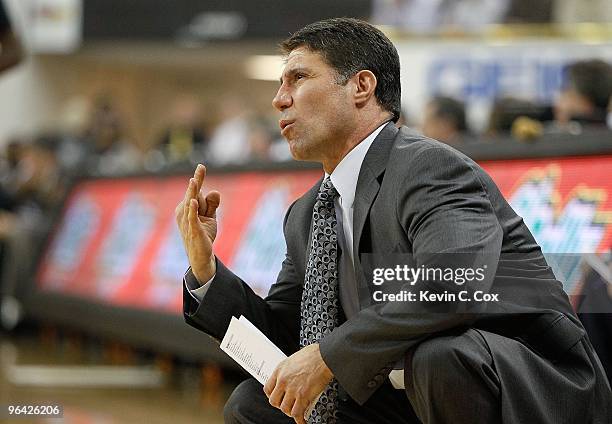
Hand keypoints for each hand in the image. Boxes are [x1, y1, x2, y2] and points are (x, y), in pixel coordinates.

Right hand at [175, 164, 220, 282]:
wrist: (201, 255)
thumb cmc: (203, 234)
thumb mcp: (210, 217)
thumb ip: (213, 203)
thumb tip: (214, 191)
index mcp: (187, 207)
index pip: (195, 190)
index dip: (199, 178)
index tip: (201, 165)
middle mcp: (183, 212)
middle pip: (194, 194)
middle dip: (198, 184)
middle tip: (201, 167)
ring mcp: (187, 220)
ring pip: (192, 202)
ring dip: (194, 191)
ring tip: (195, 180)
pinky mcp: (193, 229)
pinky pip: (192, 217)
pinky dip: (192, 209)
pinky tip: (193, 201)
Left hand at [264, 344, 332, 423]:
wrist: (325, 356)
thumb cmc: (314, 354)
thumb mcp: (295, 359)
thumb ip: (290, 370)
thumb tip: (292, 378)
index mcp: (280, 369)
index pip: (268, 388)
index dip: (272, 396)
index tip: (276, 398)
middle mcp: (283, 380)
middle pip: (274, 401)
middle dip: (280, 405)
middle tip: (287, 404)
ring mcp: (292, 389)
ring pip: (284, 409)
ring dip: (290, 411)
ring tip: (296, 410)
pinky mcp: (303, 396)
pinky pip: (297, 413)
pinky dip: (299, 419)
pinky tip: (302, 420)